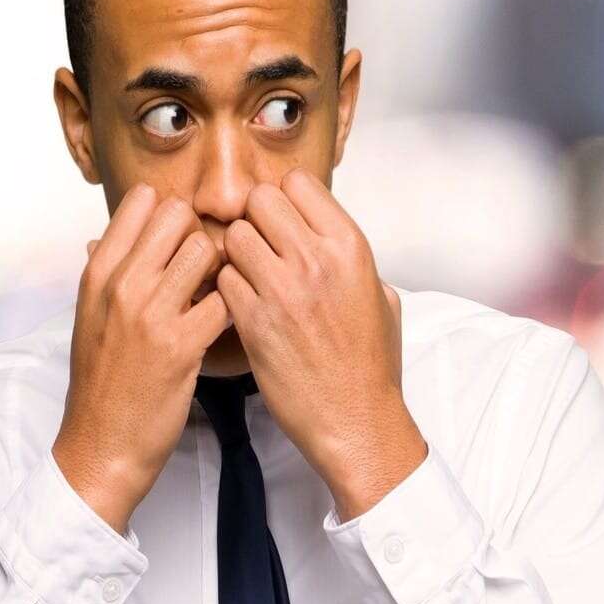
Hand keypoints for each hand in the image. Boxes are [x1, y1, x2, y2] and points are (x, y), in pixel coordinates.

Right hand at [53, 183, 230, 533]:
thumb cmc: (101, 383)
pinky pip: (225, 299)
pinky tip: (228, 325)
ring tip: (217, 296)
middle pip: (179, 217)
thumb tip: (98, 238)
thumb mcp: (87, 320)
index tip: (181, 243)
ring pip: (206, 251)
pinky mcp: (181, 346)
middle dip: (201, 235)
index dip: (173, 216)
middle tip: (207, 270)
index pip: (143, 204)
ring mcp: (150, 314)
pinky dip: (234, 307)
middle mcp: (121, 285)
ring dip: (222, 269)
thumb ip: (101, 276)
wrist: (101, 444)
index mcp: (97, 274)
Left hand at [218, 167, 424, 519]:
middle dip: (254, 221)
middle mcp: (316, 260)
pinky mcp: (252, 321)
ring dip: (236, 255)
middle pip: (259, 201)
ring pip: (233, 237)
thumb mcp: (382, 298)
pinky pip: (222, 280)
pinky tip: (242, 309)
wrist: (356, 420)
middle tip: (260, 250)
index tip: (283, 225)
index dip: (284, 201)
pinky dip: (227, 290)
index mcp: (350, 247)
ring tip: (250, 280)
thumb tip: (324, 234)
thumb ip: (350, 259)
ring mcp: (282, 290)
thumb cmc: (370, 364)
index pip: (297, 183)